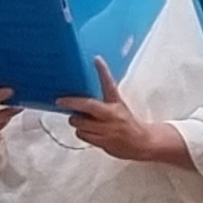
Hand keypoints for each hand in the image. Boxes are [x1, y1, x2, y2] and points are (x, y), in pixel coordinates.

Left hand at [64, 60, 191, 167]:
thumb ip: (102, 102)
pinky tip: (87, 131)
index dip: (103, 71)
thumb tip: (81, 99)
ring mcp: (107, 129)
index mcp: (116, 103)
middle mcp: (112, 114)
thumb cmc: (126, 124)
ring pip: (80, 122)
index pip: (110, 84)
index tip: (97, 60)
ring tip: (80, 120)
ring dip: (76, 121)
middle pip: (88, 105)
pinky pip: (83, 135)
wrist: (141, 142)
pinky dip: (81, 132)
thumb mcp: (118, 107)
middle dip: (71, 103)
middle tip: (61, 101)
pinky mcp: (103, 141)